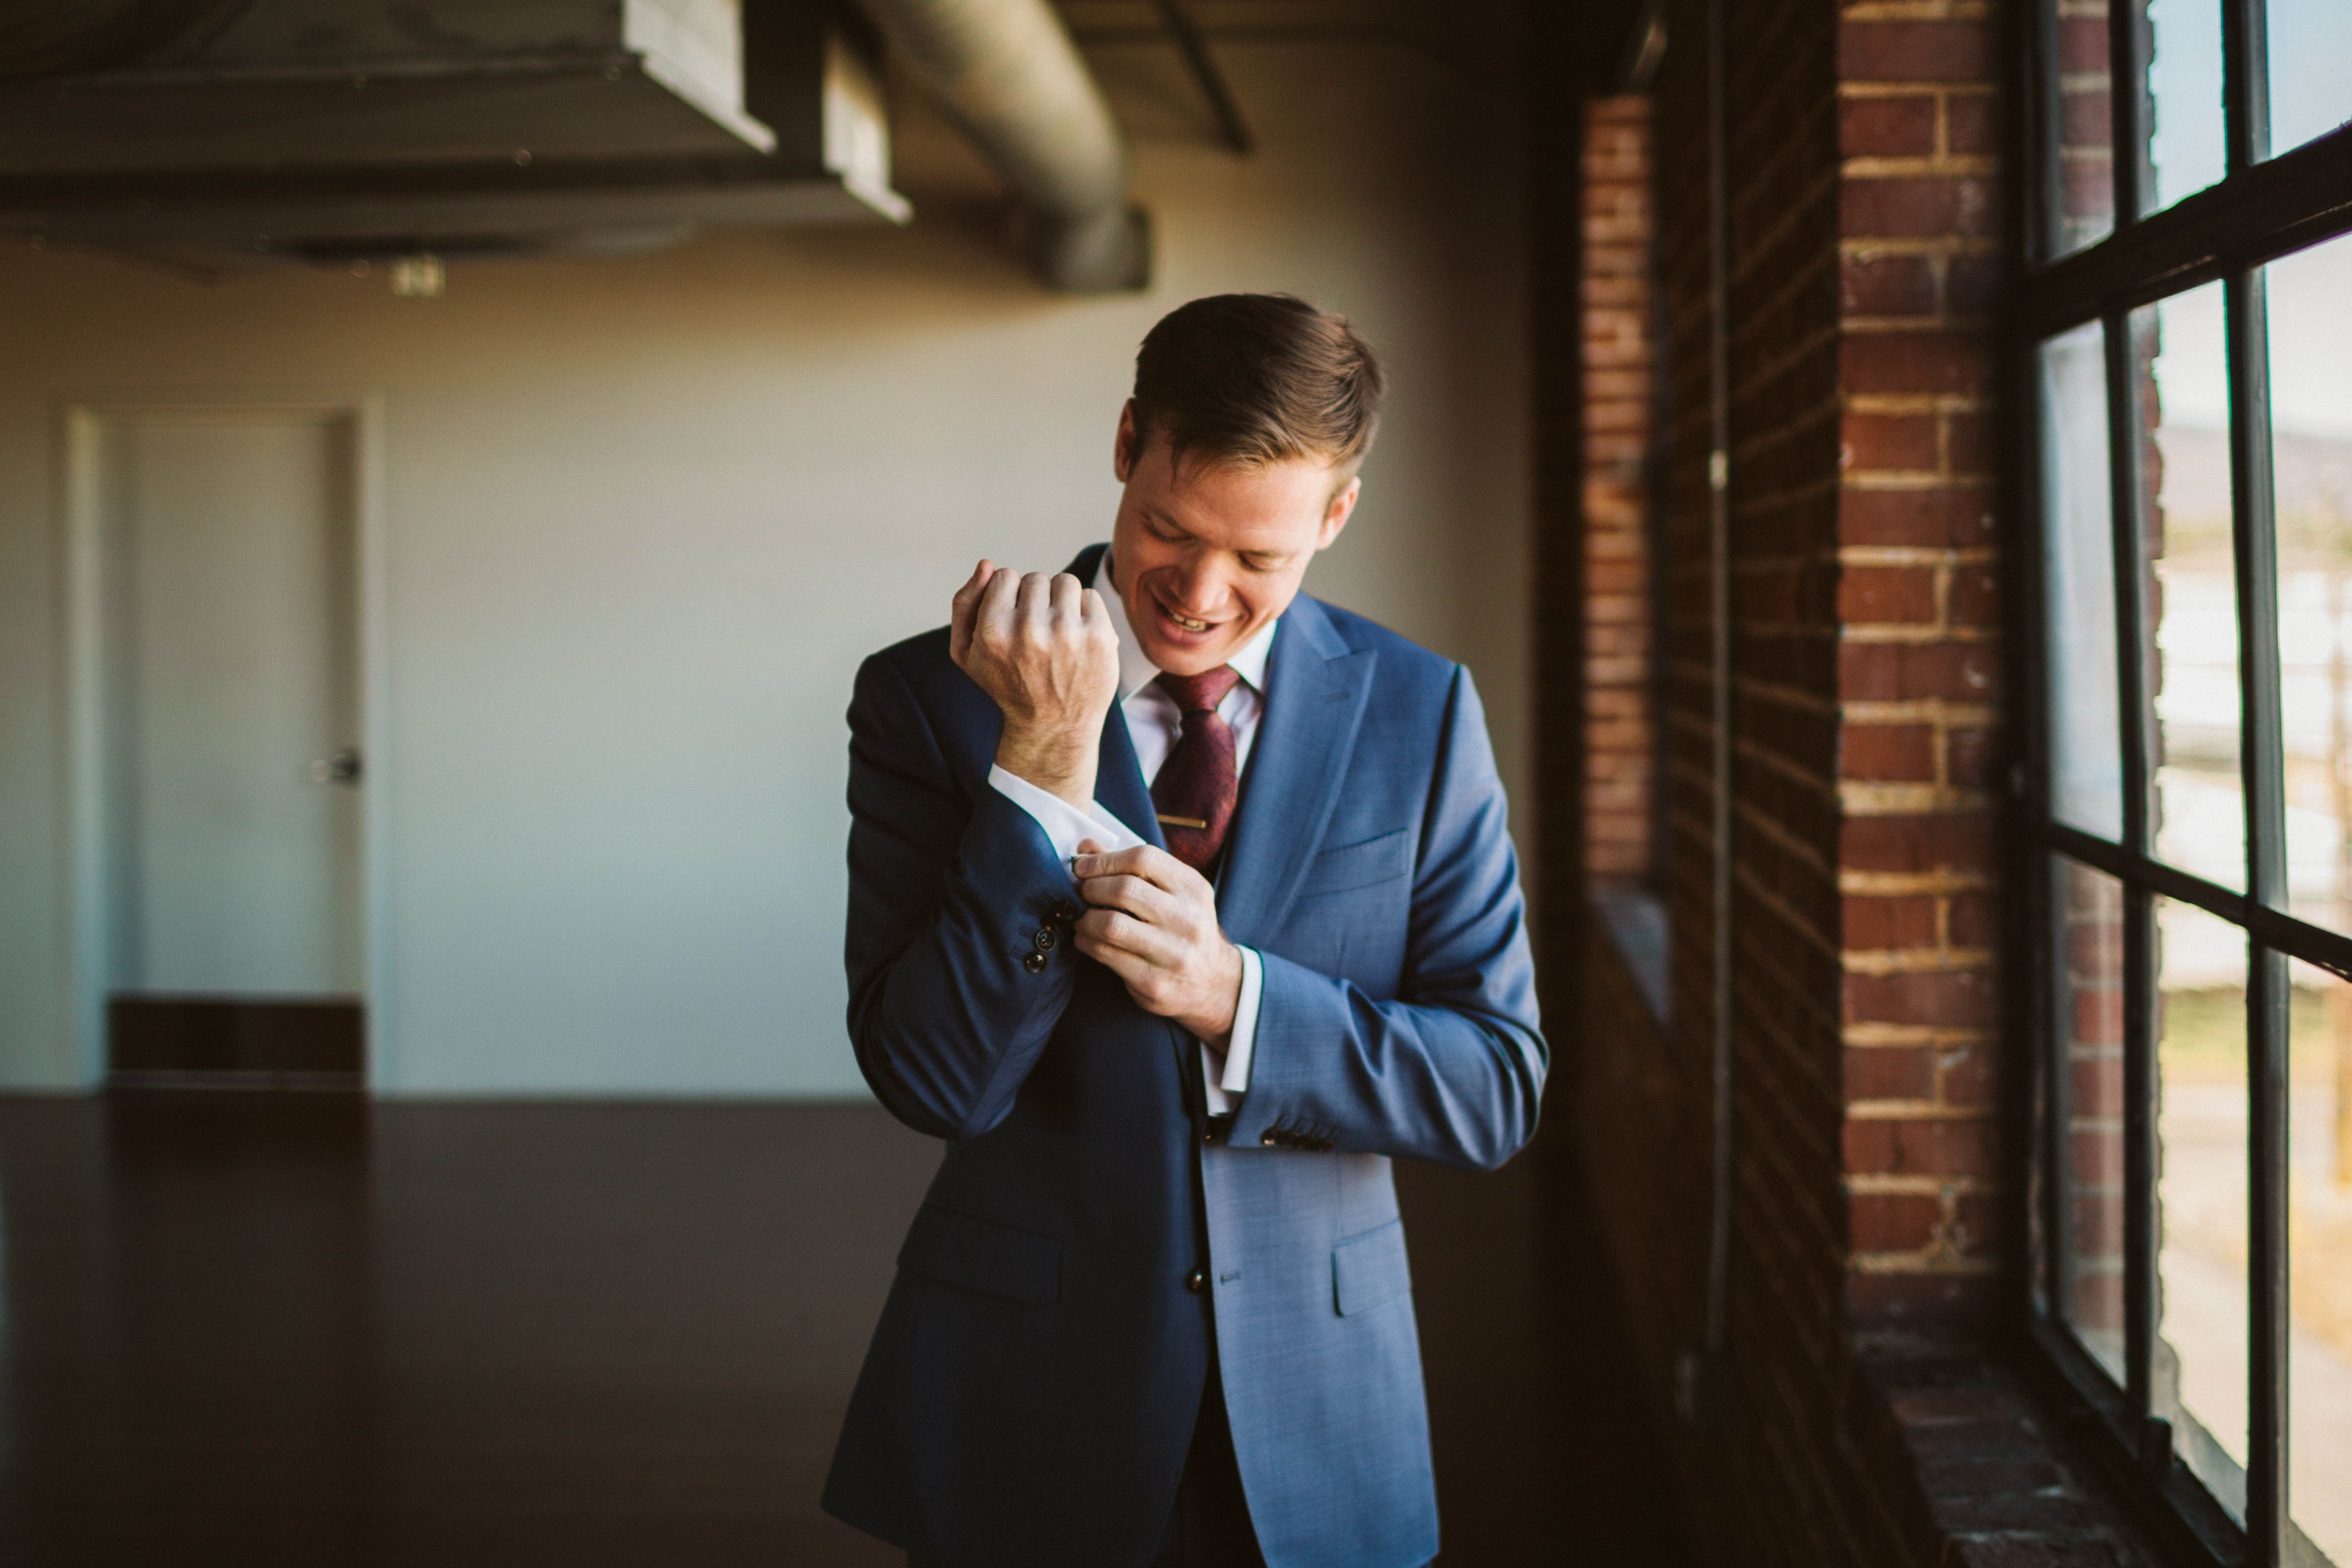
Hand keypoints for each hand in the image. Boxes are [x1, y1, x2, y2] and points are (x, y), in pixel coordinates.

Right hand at [950, 560, 1119, 811]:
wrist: (1054, 728)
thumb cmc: (1007, 686)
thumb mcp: (966, 653)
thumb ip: (964, 603)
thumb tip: (986, 564)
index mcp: (993, 631)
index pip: (1004, 576)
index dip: (1008, 597)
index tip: (1012, 622)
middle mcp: (1030, 630)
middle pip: (1035, 578)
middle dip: (1035, 600)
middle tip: (1036, 633)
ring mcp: (1068, 633)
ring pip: (1064, 581)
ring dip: (1061, 601)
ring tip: (1057, 632)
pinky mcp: (1099, 637)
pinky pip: (1090, 596)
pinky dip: (1084, 613)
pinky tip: (1077, 638)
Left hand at [1070, 841, 1243, 1043]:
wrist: (1213, 982)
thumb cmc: (1184, 928)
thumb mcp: (1173, 893)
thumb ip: (1132, 867)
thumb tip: (1085, 847)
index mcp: (1193, 888)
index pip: (1144, 858)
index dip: (1105, 859)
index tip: (1083, 866)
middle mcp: (1187, 919)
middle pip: (1124, 889)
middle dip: (1091, 887)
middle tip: (1081, 892)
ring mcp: (1172, 953)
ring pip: (1110, 924)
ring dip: (1085, 918)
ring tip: (1082, 918)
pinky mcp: (1153, 981)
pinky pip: (1106, 954)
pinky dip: (1086, 942)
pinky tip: (1086, 938)